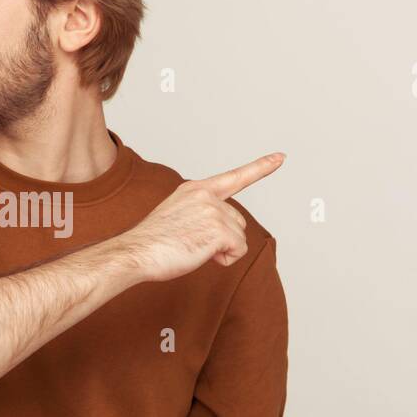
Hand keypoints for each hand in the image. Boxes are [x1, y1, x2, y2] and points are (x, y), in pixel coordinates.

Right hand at [115, 152, 285, 283]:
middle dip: (223, 238)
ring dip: (221, 250)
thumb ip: (200, 215)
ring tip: (192, 249)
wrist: (136, 252)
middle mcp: (206, 195)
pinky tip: (201, 255)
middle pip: (237, 221)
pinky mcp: (219, 229)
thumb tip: (218, 234)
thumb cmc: (151, 242)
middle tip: (192, 244)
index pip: (234, 176)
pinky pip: (238, 250)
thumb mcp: (176, 216)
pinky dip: (224, 259)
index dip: (260, 167)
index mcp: (195, 189)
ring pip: (239, 237)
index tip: (280, 157)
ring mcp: (213, 211)